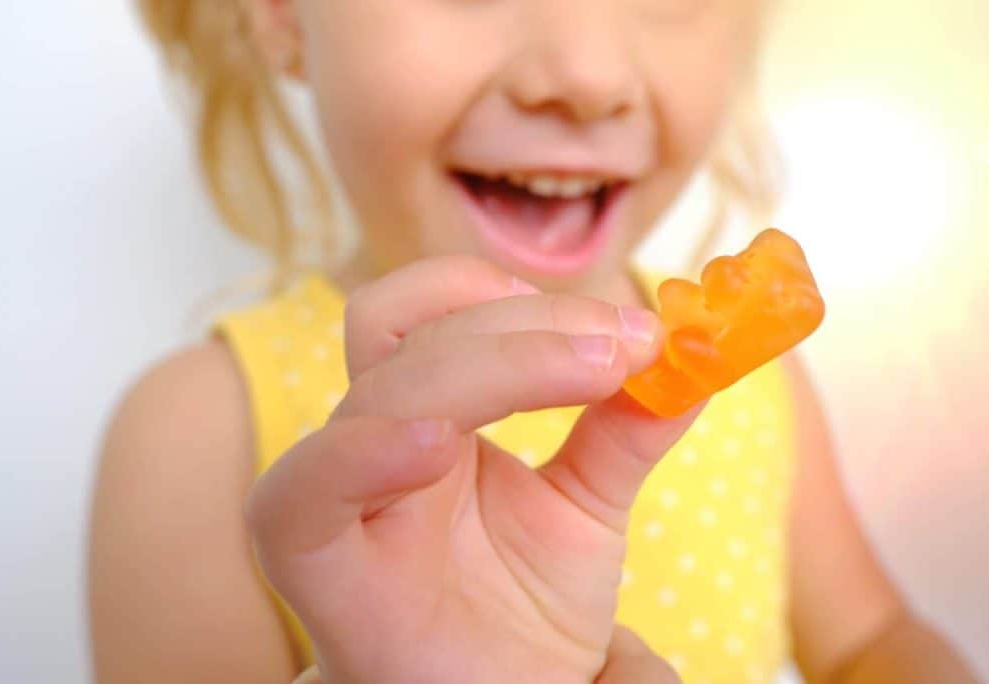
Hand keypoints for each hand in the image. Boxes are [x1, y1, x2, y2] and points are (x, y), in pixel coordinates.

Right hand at [247, 256, 702, 683]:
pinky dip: (359, 455)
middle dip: (529, 326)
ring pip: (376, 392)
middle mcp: (378, 444)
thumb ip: (626, 429)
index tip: (631, 327)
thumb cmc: (524, 613)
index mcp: (434, 417)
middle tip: (625, 346)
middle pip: (411, 336)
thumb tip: (692, 354)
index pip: (444, 316)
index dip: (529, 302)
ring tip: (592, 371)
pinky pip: (296, 501)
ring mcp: (343, 503)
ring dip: (488, 362)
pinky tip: (437, 446)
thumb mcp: (589, 508)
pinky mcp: (322, 573)